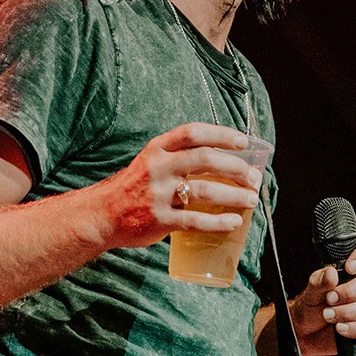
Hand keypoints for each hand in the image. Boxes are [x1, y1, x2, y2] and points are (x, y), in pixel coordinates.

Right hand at [94, 122, 262, 248]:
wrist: (101, 214)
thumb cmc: (134, 187)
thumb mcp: (150, 161)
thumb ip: (178, 157)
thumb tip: (222, 161)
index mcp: (158, 149)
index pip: (193, 133)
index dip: (222, 134)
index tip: (243, 142)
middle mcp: (158, 167)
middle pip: (205, 159)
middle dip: (236, 167)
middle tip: (253, 178)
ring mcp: (159, 194)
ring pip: (205, 190)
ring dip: (234, 195)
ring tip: (251, 200)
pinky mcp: (159, 220)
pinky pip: (195, 220)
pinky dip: (218, 222)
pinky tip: (234, 222)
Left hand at [292, 237, 355, 355]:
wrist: (305, 333)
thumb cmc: (310, 307)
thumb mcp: (310, 293)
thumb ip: (319, 281)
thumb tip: (331, 273)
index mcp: (354, 270)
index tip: (349, 268)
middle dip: (350, 292)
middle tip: (330, 299)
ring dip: (349, 312)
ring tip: (328, 315)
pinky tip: (340, 328)